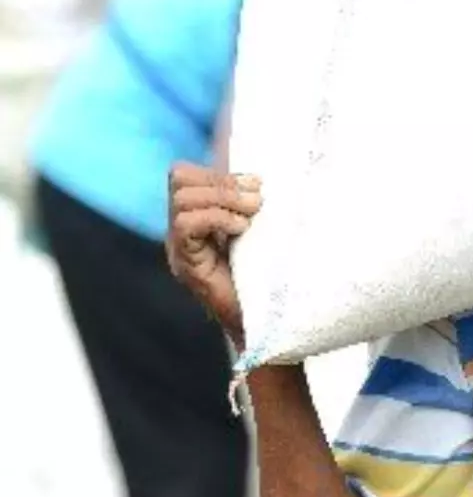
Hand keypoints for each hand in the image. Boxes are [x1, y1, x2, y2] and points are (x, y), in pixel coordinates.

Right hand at [166, 163, 260, 346]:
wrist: (265, 325)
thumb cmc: (269, 276)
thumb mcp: (260, 231)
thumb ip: (250, 205)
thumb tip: (260, 177)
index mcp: (195, 218)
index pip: (184, 174)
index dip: (218, 172)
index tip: (256, 184)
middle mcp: (180, 232)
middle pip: (180, 179)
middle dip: (223, 182)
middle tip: (257, 200)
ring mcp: (179, 249)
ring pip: (182, 199)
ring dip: (224, 198)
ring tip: (252, 214)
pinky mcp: (186, 266)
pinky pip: (186, 225)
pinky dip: (217, 218)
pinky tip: (242, 229)